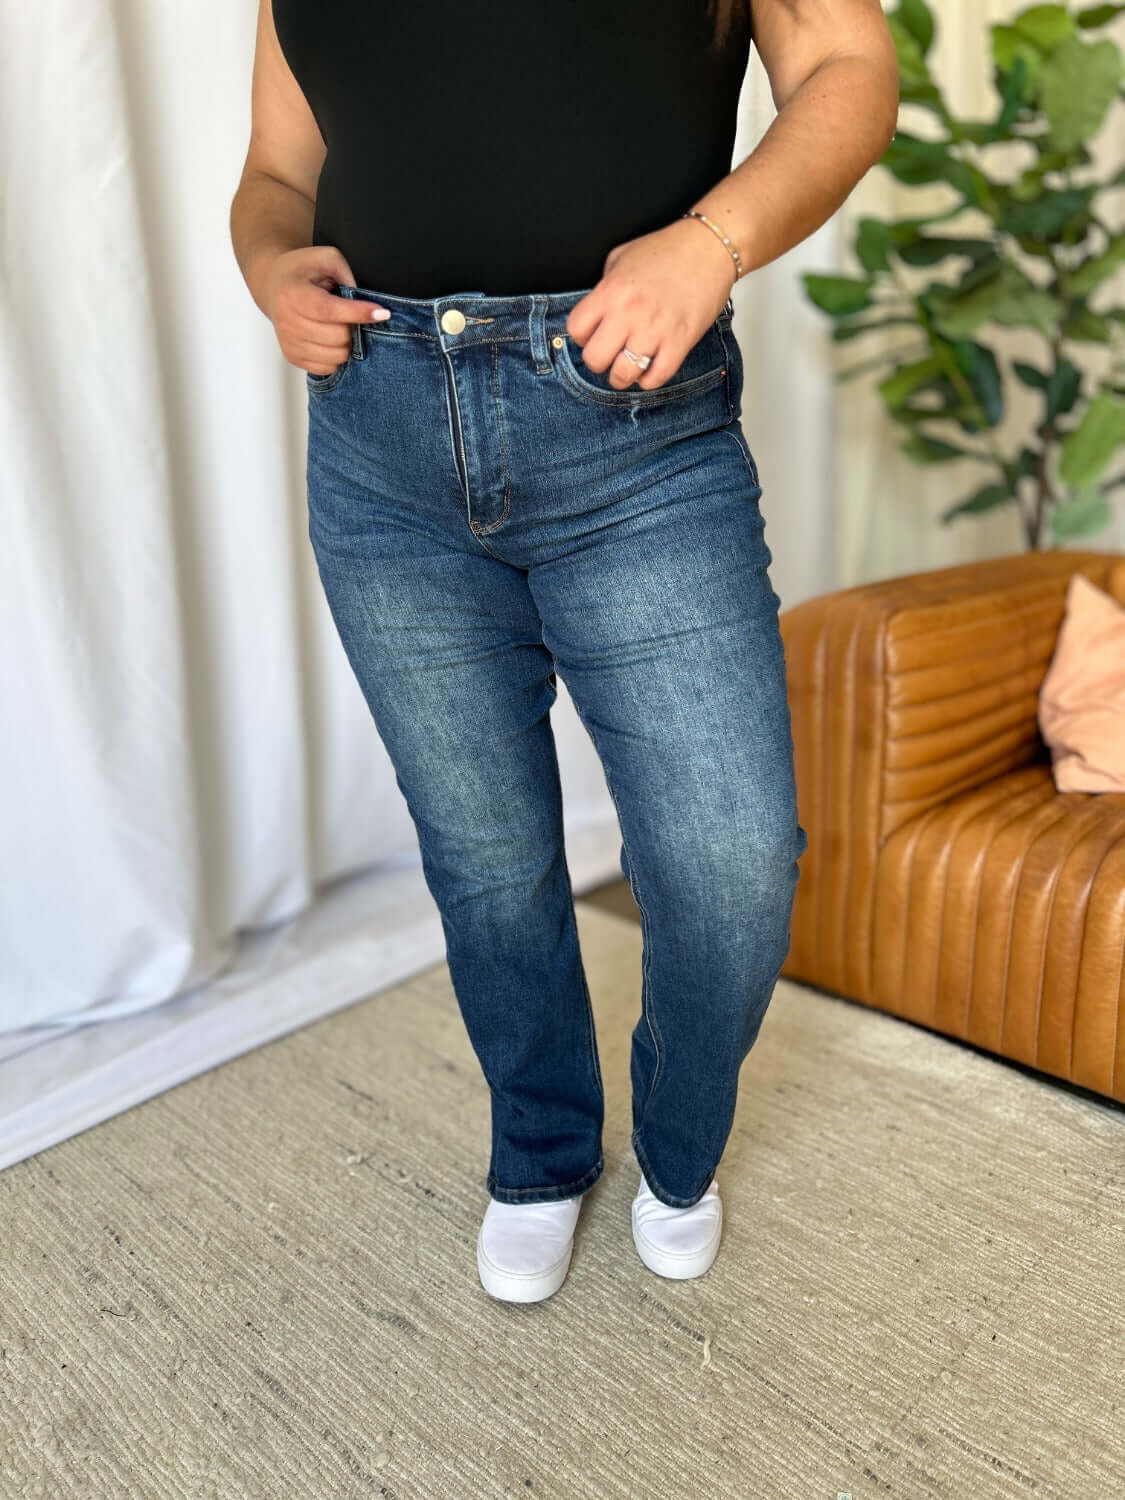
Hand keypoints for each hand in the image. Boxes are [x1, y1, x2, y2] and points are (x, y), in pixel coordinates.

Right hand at [261, 247, 391, 376]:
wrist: (274, 286)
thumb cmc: (303, 271)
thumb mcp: (325, 257)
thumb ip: (345, 272)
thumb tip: (363, 299)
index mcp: (293, 294)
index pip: (329, 310)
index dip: (358, 313)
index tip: (382, 313)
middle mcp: (287, 321)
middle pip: (337, 336)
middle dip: (354, 327)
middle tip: (354, 316)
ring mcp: (289, 342)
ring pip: (335, 356)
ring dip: (348, 344)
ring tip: (342, 326)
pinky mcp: (293, 357)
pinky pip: (327, 367)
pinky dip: (337, 355)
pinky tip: (333, 339)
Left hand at [565, 218, 737, 391]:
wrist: (708, 247)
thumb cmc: (667, 250)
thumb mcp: (621, 258)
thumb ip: (604, 287)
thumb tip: (596, 313)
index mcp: (611, 291)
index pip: (576, 329)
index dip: (581, 337)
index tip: (592, 336)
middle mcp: (629, 313)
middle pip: (594, 359)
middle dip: (598, 362)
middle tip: (608, 357)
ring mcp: (655, 330)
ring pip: (623, 375)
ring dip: (622, 377)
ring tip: (627, 369)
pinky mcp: (680, 342)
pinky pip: (656, 378)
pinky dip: (649, 380)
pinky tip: (649, 370)